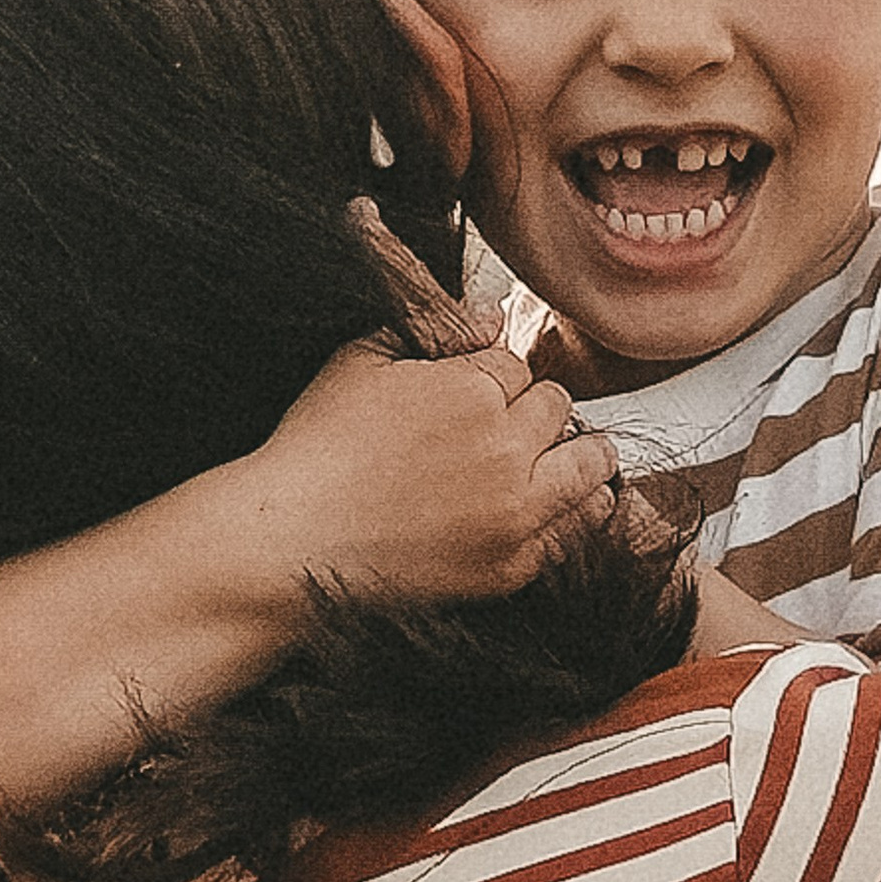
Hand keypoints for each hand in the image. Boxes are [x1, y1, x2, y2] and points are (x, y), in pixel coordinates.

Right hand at [254, 328, 619, 606]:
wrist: (289, 544)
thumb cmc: (315, 450)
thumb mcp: (359, 362)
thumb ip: (435, 330)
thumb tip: (494, 316)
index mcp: (472, 390)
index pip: (517, 364)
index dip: (495, 376)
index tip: (477, 392)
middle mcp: (506, 450)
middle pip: (558, 409)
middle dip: (534, 410)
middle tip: (512, 425)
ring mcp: (516, 513)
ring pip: (591, 467)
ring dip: (579, 456)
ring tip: (562, 459)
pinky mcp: (513, 565)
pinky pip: (574, 532)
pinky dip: (570, 515)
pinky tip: (554, 507)